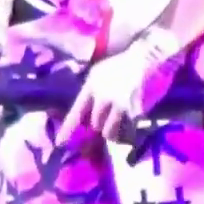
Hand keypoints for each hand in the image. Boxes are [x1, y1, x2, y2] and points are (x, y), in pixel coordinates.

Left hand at [56, 28, 183, 146]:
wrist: (144, 59)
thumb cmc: (121, 64)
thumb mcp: (98, 73)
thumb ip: (90, 91)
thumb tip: (83, 113)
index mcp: (91, 86)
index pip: (76, 111)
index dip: (68, 129)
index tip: (60, 143)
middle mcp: (103, 97)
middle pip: (95, 123)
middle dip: (100, 123)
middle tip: (107, 118)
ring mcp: (118, 105)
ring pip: (109, 131)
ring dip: (112, 131)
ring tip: (117, 124)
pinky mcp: (134, 111)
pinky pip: (127, 129)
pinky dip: (128, 130)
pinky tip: (131, 122)